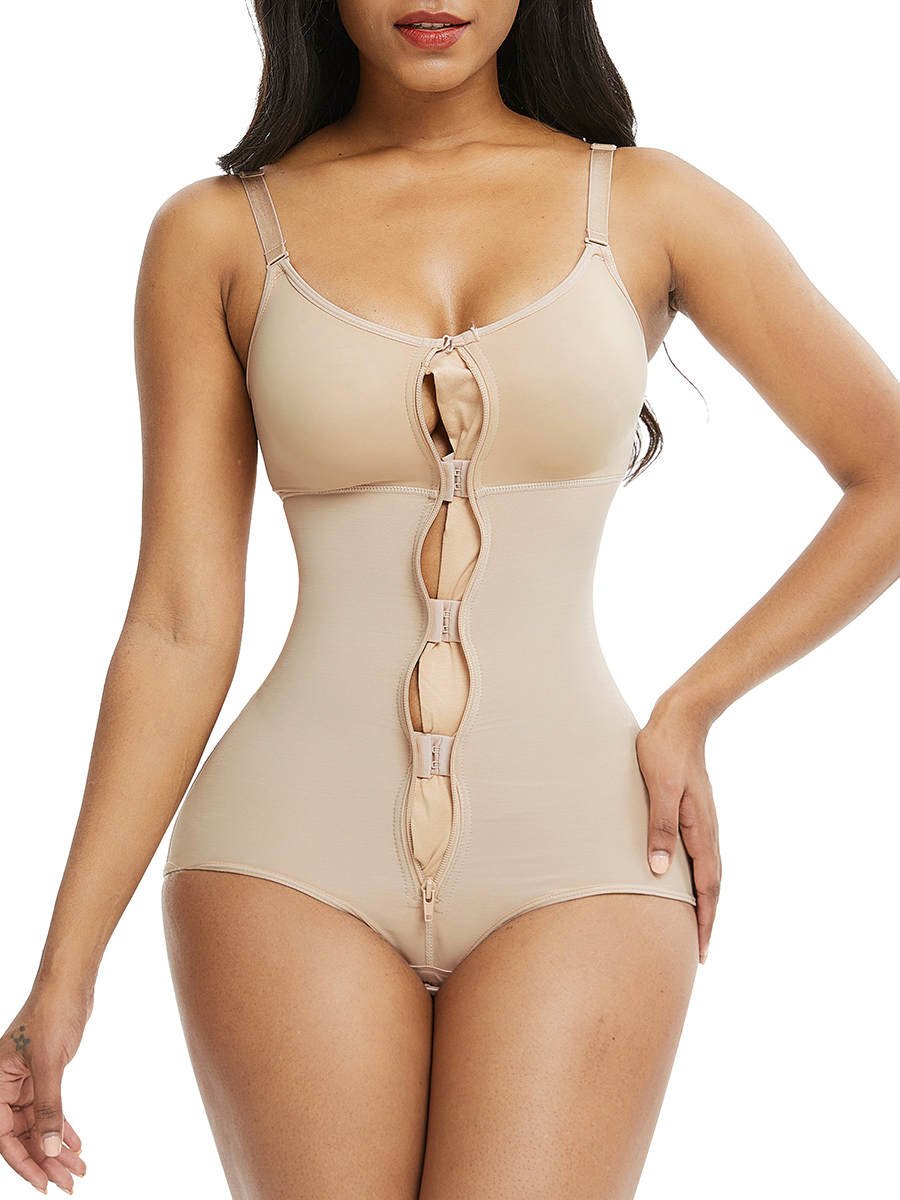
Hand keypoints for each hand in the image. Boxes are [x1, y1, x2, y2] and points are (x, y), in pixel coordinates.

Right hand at [1, 983, 90, 1193]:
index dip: (24, 1163)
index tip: (44, 1184)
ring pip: (37, 1124)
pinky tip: (75, 1144)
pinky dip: (62, 1127)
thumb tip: (48, 1150)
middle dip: (45, 1161)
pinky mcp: (43, 1074)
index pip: (4, 1135)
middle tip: (69, 1183)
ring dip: (56, 1147)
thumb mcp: (49, 1064)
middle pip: (22, 1134)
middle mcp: (4, 1085)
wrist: (69, 984)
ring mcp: (24, 1081)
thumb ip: (48, 1108)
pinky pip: (48, 1109)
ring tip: (79, 1169)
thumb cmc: (52, 1014)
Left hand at [636, 694, 721, 963]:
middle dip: (707, 919)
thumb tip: (658, 873)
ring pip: (706, 871)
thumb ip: (659, 827)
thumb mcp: (659, 787)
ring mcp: (701, 821)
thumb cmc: (664, 750)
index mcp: (700, 830)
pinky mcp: (691, 812)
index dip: (704, 920)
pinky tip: (681, 879)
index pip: (707, 887)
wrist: (680, 718)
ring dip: (703, 900)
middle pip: (711, 885)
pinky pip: (697, 854)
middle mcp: (706, 830)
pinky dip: (695, 877)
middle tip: (701, 951)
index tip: (701, 951)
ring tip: (695, 924)